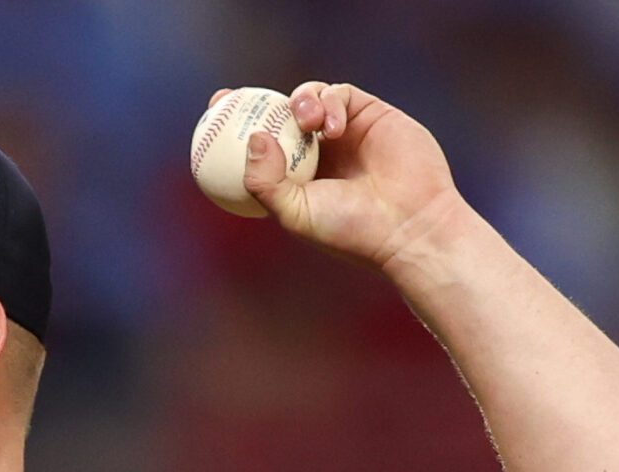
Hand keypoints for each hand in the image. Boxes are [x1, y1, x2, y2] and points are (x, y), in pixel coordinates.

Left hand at [215, 81, 466, 272]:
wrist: (407, 225)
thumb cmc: (350, 229)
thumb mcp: (296, 214)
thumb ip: (266, 182)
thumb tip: (253, 139)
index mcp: (295, 175)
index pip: (259, 144)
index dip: (233, 127)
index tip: (211, 116)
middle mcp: (317, 151)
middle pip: (277, 114)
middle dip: (251, 101)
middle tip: (230, 98)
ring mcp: (344, 131)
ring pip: (307, 98)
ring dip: (298, 104)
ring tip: (305, 124)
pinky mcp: (370, 114)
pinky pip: (340, 94)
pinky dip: (330, 103)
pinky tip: (331, 128)